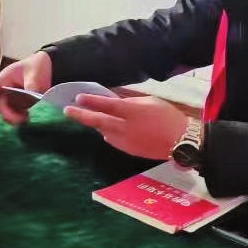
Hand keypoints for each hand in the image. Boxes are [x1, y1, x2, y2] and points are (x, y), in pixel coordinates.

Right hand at [0, 51, 52, 124]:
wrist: (48, 68)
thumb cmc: (37, 66)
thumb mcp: (35, 73)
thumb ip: (32, 85)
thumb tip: (31, 97)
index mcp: (5, 78)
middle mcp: (6, 89)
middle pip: (0, 106)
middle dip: (8, 115)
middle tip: (21, 120)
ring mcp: (13, 97)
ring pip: (7, 112)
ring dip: (13, 118)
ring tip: (25, 119)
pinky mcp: (21, 104)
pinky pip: (16, 114)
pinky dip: (20, 118)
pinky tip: (28, 117)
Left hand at [64, 93, 188, 160]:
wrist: (181, 141)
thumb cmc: (168, 116)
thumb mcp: (150, 102)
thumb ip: (129, 103)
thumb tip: (113, 102)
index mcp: (133, 112)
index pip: (107, 105)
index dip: (91, 101)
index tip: (78, 97)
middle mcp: (126, 128)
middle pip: (99, 121)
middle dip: (81, 116)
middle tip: (67, 111)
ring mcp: (126, 142)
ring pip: (103, 131)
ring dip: (95, 124)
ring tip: (85, 116)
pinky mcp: (128, 150)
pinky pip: (112, 140)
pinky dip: (107, 132)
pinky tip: (108, 128)